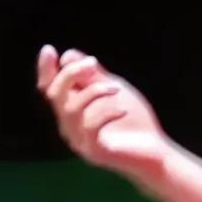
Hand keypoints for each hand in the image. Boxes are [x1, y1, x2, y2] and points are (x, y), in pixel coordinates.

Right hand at [37, 45, 169, 176]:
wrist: (157, 152)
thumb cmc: (135, 121)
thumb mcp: (114, 89)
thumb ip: (93, 75)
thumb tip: (67, 55)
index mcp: (72, 110)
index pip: (50, 89)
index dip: (45, 69)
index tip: (49, 49)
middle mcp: (70, 126)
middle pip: (54, 95)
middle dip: (70, 73)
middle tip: (94, 62)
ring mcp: (80, 141)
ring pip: (70, 109)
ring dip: (93, 92)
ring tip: (116, 88)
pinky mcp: (94, 152)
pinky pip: (91, 126)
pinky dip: (106, 112)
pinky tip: (123, 109)